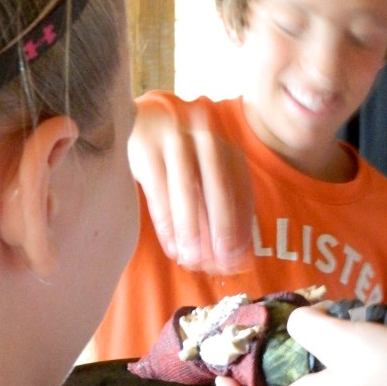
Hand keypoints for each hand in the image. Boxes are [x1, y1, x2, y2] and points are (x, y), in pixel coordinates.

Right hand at [128, 96, 253, 273]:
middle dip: (221, 228)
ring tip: (192, 260)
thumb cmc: (181, 161)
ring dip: (191, 231)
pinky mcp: (147, 151)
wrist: (144, 122)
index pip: (240, 191)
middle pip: (218, 188)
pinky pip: (159, 194)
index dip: (241, 226)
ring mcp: (175, 143)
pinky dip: (166, 224)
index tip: (239, 258)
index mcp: (227, 151)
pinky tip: (171, 247)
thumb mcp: (206, 175)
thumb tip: (234, 254)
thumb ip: (219, 207)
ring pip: (186, 192)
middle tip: (221, 263)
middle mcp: (205, 142)